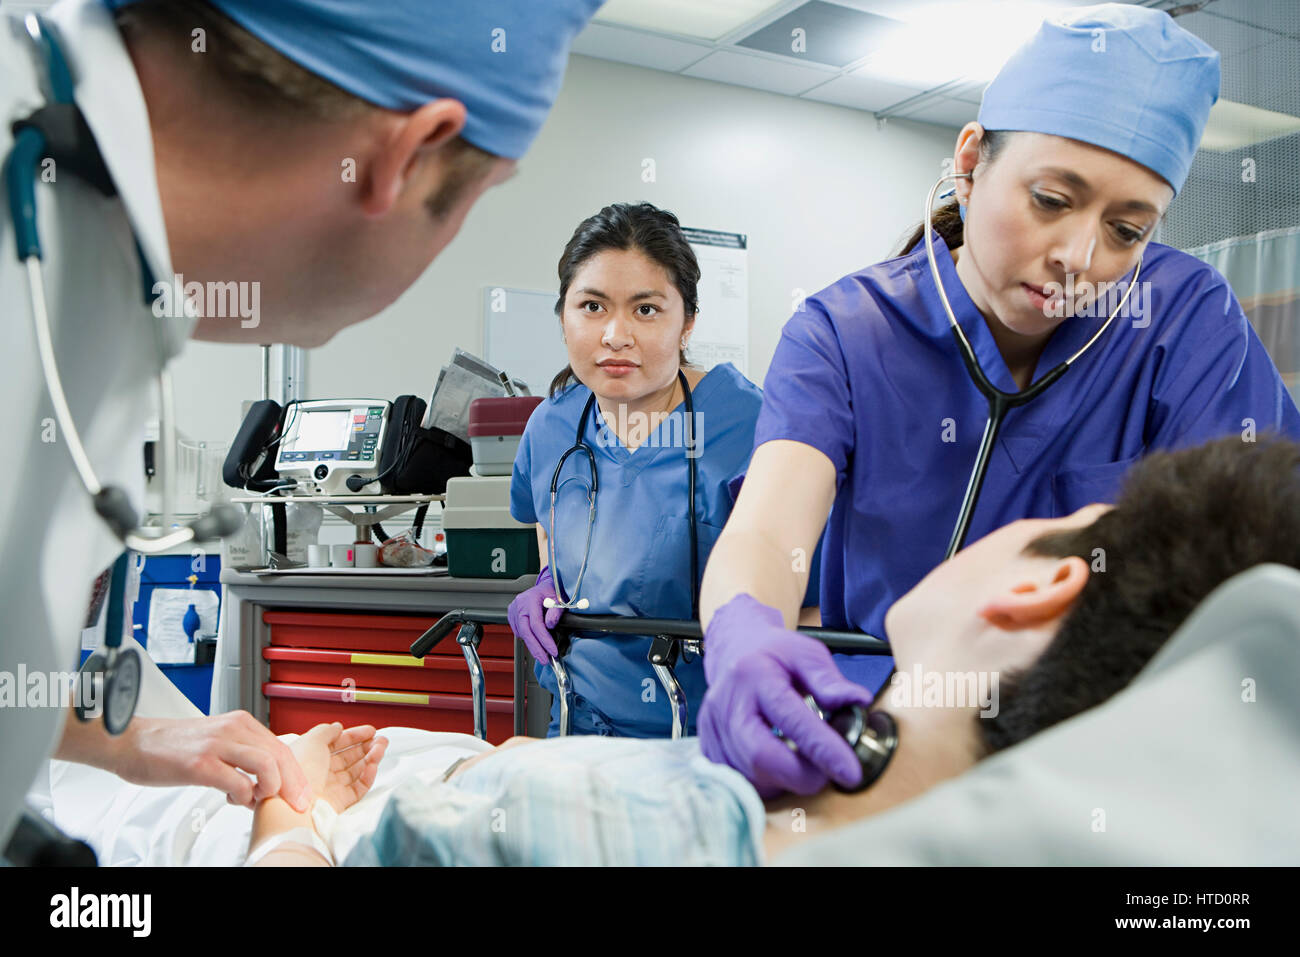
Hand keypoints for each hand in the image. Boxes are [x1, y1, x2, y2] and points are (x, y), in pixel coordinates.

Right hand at [113, 711, 311, 810]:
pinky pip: (237, 783)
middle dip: (293, 785)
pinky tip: (232, 799)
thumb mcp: (217, 740)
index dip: (297, 773)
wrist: (131, 742)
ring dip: (269, 788)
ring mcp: (217, 745)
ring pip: (266, 765)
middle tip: (294, 804)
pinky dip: (242, 797)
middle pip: (281, 756)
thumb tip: (267, 781)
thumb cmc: (172, 746)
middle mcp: (233, 729)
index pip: (282, 747)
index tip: (303, 794)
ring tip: (257, 800)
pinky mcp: (200, 764)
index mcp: (240, 723)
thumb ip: (243, 754)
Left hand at [286, 723, 387, 812]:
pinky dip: (368, 777)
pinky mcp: (340, 803)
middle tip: (381, 740)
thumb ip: (327, 731)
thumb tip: (337, 727)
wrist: (295, 805)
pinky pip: (358, 788)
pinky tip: (373, 766)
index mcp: (310, 757)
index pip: (337, 744)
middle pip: (349, 757)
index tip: (370, 731)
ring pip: (356, 771)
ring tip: (381, 749)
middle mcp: (320, 773)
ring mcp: (330, 788)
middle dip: (366, 747)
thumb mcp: (312, 741)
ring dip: (371, 758)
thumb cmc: (300, 771)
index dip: (354, 736)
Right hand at [507, 565, 562, 662]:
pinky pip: (519, 631)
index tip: (553, 651)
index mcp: (531, 599)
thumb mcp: (558, 598)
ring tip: (542, 655)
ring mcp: (514, 610)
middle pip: (526, 632)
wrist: (543, 586)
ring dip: (532, 646)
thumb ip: (556, 611)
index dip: (544, 640)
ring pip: (521, 633)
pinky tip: (535, 644)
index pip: (536, 624)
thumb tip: (550, 625)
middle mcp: (519, 605)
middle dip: (536, 648)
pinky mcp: (512, 615)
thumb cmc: (551, 591)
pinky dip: (527, 639)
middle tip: (545, 660)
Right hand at [699, 593, 874, 797]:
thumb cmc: (774, 654)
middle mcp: (727, 703)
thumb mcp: (806, 653)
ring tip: (802, 764)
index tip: (850, 772)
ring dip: (783, 780)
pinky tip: (779, 767)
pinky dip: (765, 782)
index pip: (790, 719)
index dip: (822, 750)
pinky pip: (738, 780)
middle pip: (759, 755)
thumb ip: (829, 680)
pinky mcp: (708, 746)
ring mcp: (713, 727)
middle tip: (825, 776)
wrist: (734, 651)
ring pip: (749, 774)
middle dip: (799, 776)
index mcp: (754, 675)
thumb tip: (858, 700)